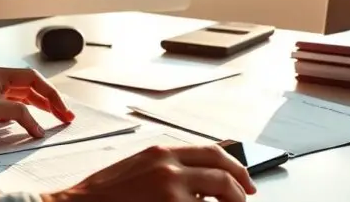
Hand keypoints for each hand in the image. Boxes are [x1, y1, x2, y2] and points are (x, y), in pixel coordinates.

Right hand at [43, 143, 255, 201]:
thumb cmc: (104, 194)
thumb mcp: (140, 168)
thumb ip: (170, 168)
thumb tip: (201, 176)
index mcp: (162, 153)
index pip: (213, 153)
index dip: (236, 168)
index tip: (244, 182)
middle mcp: (169, 168)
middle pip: (222, 174)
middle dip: (240, 190)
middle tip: (246, 200)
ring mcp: (170, 192)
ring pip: (218, 196)